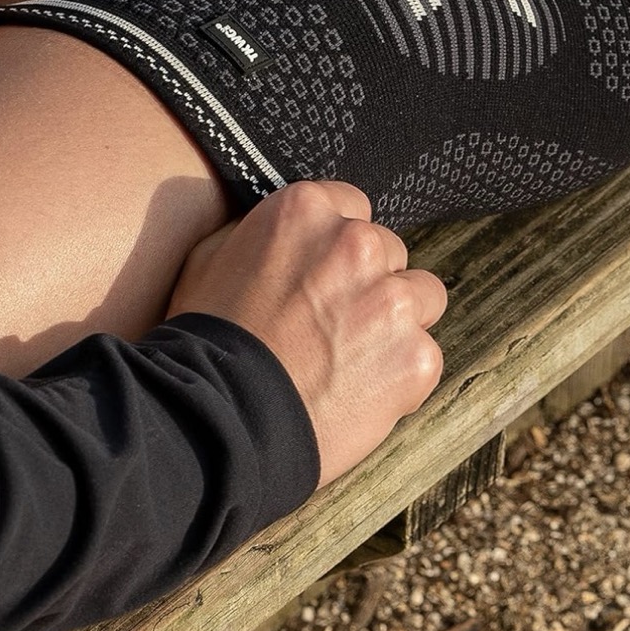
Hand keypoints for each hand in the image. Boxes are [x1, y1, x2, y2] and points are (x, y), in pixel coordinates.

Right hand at [168, 182, 446, 486]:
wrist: (220, 422)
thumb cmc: (205, 343)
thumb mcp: (209, 259)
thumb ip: (260, 231)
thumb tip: (288, 233)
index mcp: (306, 209)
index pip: (352, 208)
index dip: (335, 248)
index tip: (320, 277)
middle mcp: (357, 243)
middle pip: (388, 252)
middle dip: (367, 283)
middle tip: (329, 325)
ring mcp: (392, 299)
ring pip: (421, 297)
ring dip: (395, 321)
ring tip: (351, 359)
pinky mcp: (416, 356)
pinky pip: (424, 355)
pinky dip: (400, 375)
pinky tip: (356, 393)